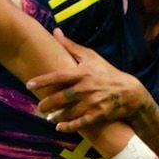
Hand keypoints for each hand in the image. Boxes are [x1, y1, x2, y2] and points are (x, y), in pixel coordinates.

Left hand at [28, 30, 147, 131]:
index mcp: (82, 73)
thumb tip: (55, 31)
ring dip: (55, 117)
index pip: (58, 77)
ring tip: (48, 118)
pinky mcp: (98, 115)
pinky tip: (59, 127)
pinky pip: (80, 123)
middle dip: (47, 104)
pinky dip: (68, 127)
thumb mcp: (91, 57)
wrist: (130, 92)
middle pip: (60, 98)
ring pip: (68, 112)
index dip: (42, 81)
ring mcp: (92, 103)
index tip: (29, 85)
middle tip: (39, 108)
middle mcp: (86, 88)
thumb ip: (70, 46)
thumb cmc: (107, 72)